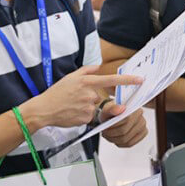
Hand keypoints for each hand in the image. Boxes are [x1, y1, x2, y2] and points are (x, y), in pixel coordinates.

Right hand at [21, 66, 142, 129]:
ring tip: (73, 106)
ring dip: (87, 108)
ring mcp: (88, 107)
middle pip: (101, 97)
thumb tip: (98, 66)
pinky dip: (84, 116)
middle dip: (92, 99)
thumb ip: (86, 70)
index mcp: (87, 82)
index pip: (112, 80)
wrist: (44, 109)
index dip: (128, 80)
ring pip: (96, 108)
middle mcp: (90, 94)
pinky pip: (91, 117)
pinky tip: (73, 113)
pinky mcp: (86, 118)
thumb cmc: (56, 93)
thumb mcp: (70, 77)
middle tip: (76, 99)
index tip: (140, 80)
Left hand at [101, 104, 147, 147]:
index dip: (113, 126)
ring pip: (126, 139)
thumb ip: (112, 108)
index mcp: (134, 108)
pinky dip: (120, 143)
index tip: (104, 127)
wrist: (114, 116)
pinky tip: (115, 139)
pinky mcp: (142, 135)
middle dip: (111, 134)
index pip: (125, 120)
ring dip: (114, 139)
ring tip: (108, 135)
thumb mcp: (107, 109)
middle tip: (104, 133)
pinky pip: (129, 143)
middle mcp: (141, 117)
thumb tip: (121, 108)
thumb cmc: (111, 113)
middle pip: (124, 131)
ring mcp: (143, 127)